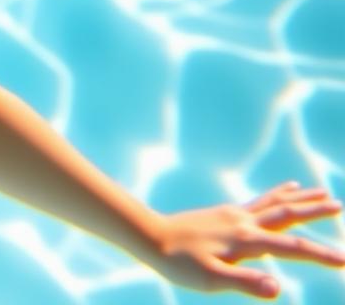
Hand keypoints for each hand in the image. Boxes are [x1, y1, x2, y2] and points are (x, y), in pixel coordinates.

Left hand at [151, 181, 344, 297]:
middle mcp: (243, 221)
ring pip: (274, 203)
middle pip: (286, 213)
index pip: (292, 249)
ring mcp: (234, 214)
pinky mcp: (225, 213)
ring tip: (320, 191)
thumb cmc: (180, 263)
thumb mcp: (212, 280)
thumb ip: (246, 283)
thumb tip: (278, 287)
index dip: (321, 255)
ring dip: (299, 198)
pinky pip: (259, 201)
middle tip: (340, 204)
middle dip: (315, 210)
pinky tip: (284, 190)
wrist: (150, 236)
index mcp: (245, 240)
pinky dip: (276, 195)